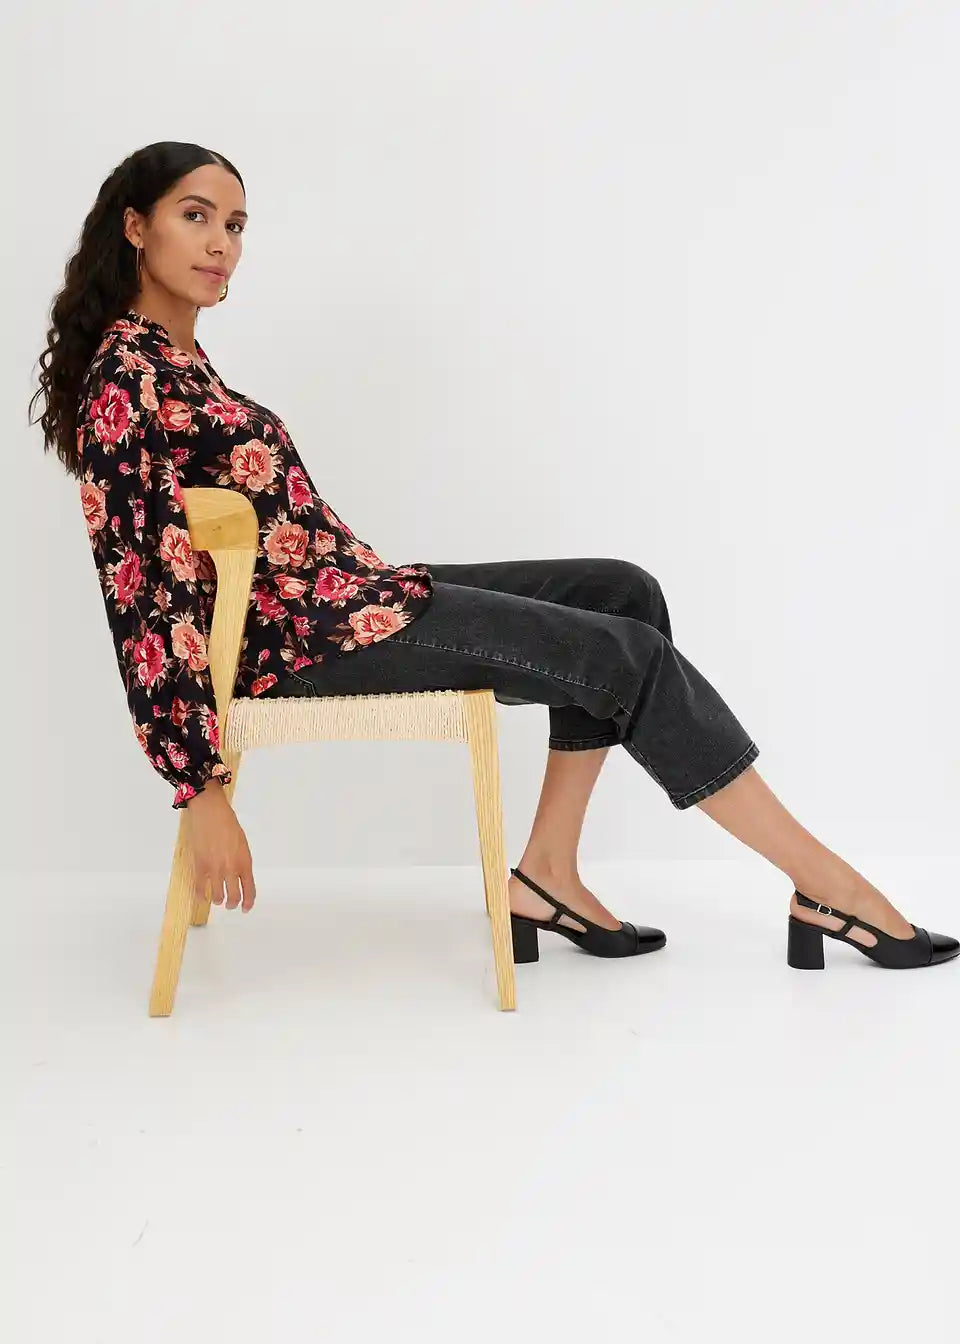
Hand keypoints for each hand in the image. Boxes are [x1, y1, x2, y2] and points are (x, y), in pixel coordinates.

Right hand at [184, 780, 256, 912]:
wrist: (210, 812)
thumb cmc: (227, 824)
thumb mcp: (242, 844)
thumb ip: (241, 862)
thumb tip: (239, 877)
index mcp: (245, 861)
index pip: (250, 889)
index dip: (248, 902)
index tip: (246, 908)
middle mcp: (231, 868)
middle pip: (234, 896)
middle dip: (233, 903)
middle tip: (230, 904)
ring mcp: (215, 868)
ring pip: (217, 896)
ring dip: (218, 900)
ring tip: (217, 899)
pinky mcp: (200, 866)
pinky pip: (200, 888)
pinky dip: (201, 896)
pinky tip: (202, 896)